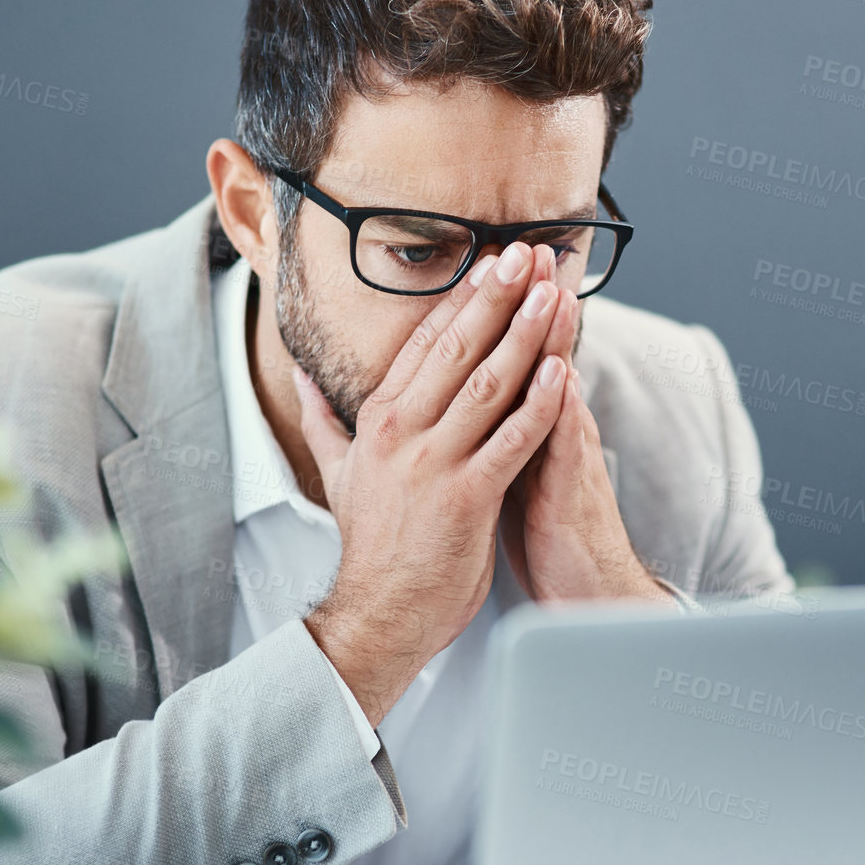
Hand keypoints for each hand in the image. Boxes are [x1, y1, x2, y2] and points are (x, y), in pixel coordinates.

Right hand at [294, 238, 569, 725]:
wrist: (379, 612)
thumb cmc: (371, 544)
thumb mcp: (337, 471)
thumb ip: (323, 417)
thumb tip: (302, 375)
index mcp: (378, 419)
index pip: (425, 342)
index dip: (461, 297)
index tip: (490, 259)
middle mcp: (403, 432)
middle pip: (459, 348)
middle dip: (498, 296)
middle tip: (528, 253)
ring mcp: (436, 463)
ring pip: (490, 383)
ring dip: (526, 334)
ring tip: (553, 294)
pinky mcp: (468, 497)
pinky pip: (512, 440)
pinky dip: (539, 404)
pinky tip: (563, 370)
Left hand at [498, 256, 673, 606]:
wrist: (586, 594)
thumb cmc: (545, 536)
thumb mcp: (508, 473)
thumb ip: (491, 431)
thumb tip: (461, 401)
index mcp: (524, 425)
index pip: (509, 358)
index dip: (495, 314)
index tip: (484, 264)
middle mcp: (549, 431)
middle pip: (537, 356)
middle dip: (526, 303)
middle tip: (523, 250)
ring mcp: (564, 457)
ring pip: (558, 387)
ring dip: (554, 338)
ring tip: (549, 288)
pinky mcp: (572, 492)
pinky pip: (567, 444)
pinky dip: (562, 409)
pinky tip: (562, 376)